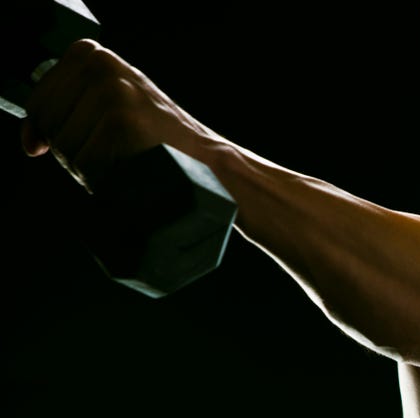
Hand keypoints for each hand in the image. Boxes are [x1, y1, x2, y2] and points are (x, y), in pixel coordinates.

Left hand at [20, 39, 209, 191]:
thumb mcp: (109, 107)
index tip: (78, 143)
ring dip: (89, 167)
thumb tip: (29, 142)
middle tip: (114, 152)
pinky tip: (130, 171)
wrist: (208, 161)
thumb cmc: (155, 140)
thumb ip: (66, 112)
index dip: (49, 133)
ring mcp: (112, 92)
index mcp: (91, 54)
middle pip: (51, 127)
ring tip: (125, 160)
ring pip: (65, 148)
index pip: (39, 103)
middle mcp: (99, 66)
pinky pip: (86, 164)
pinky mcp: (121, 122)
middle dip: (74, 151)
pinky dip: (103, 179)